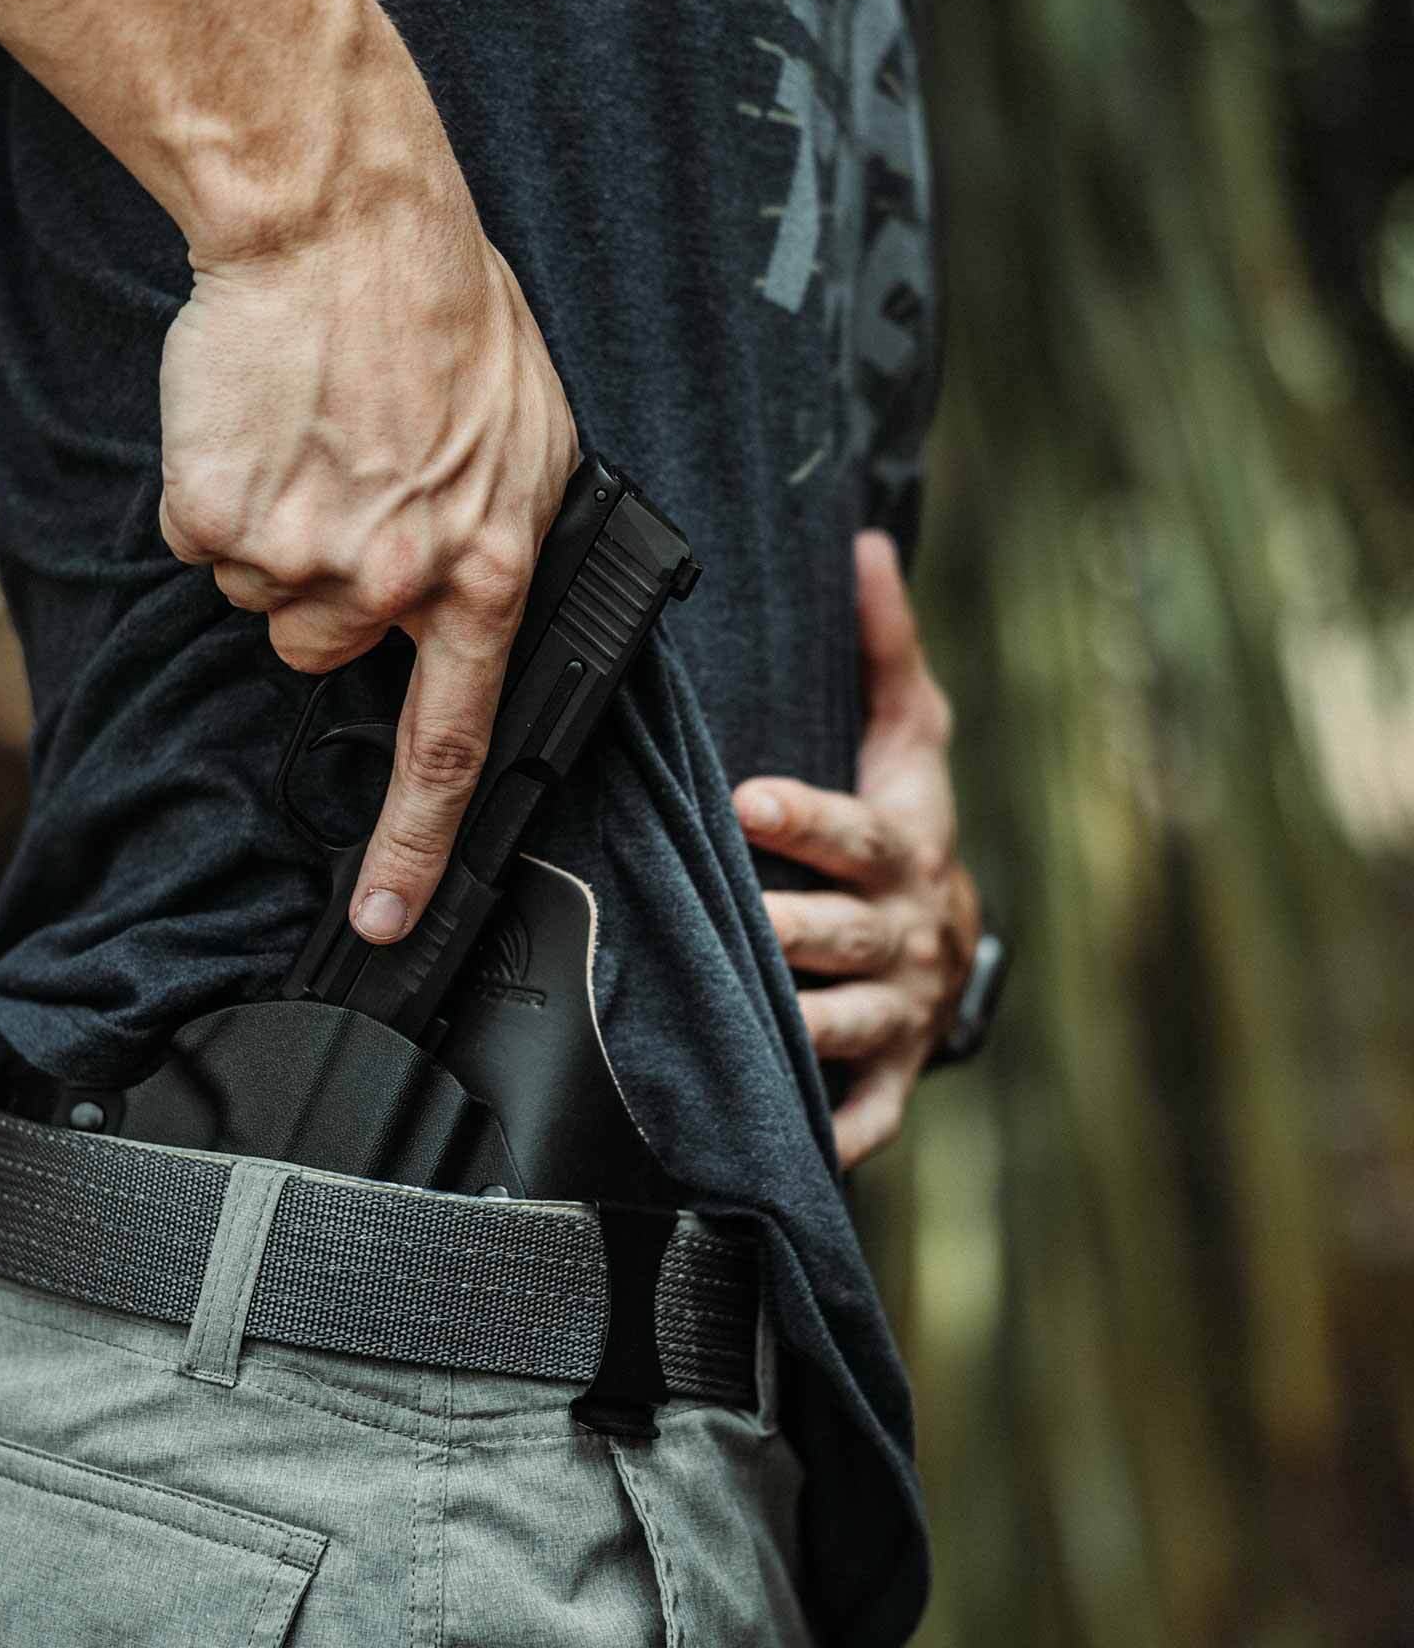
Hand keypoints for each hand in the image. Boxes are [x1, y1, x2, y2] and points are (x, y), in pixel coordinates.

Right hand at [159, 188, 579, 947]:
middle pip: (322, 651)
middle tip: (351, 480)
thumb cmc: (446, 314)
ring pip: (257, 594)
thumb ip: (498, 546)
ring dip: (273, 531)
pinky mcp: (215, 513)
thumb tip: (467, 616)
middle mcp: (389, 580)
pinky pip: (200, 538)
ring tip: (312, 435)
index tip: (382, 916)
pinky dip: (217, 491)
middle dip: (325, 587)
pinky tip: (260, 423)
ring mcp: (297, 552)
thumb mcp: (529, 439)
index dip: (415, 845)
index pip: (450, 743)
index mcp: (483, 569)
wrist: (340, 220)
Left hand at [732, 531, 979, 1169]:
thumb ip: (883, 649)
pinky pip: (862, 1116)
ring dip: (798, 1031)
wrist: (953, 942)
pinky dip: (832, 1135)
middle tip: (744, 919)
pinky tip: (786, 1151)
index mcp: (904, 850)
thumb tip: (863, 542)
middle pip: (843, 937)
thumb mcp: (909, 737)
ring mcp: (898, 1015)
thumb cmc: (907, 823)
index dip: (805, 818)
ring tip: (740, 1031)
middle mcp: (906, 936)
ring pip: (844, 1027)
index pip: (855, 833)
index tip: (747, 801)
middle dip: (793, 928)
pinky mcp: (887, 1079)